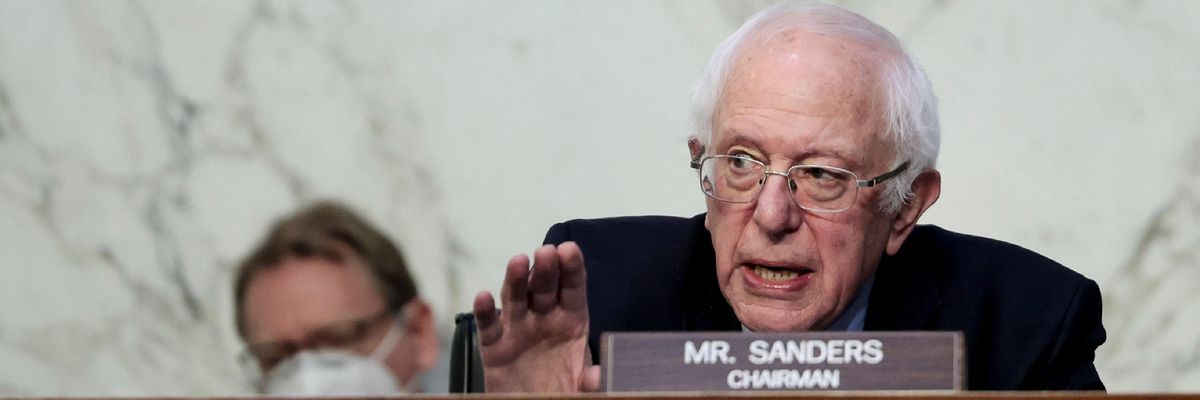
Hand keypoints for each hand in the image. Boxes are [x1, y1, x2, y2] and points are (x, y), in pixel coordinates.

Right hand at [473, 242, 600, 392]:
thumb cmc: (563, 391)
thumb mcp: (583, 387)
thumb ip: (593, 381)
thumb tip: (599, 375)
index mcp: (572, 322)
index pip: (573, 289)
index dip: (571, 268)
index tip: (569, 250)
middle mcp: (544, 319)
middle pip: (544, 287)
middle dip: (546, 269)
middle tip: (546, 251)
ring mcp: (518, 329)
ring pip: (516, 298)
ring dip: (516, 279)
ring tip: (518, 261)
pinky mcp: (494, 346)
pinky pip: (489, 326)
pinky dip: (485, 312)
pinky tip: (483, 297)